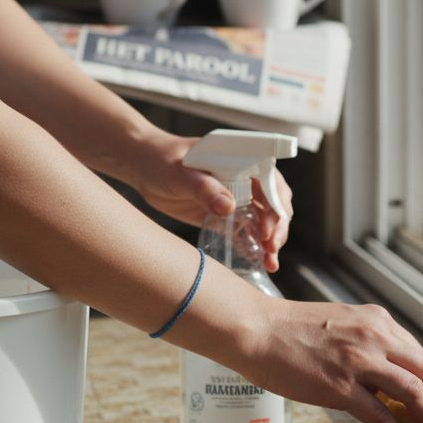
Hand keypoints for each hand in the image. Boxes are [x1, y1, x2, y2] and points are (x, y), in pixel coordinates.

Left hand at [132, 132, 293, 271]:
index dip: (275, 202)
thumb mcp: (180, 172)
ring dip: (270, 241)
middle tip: (271, 248)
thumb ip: (203, 187)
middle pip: (273, 203)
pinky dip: (254, 246)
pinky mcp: (225, 216)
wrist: (145, 168)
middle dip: (277, 226)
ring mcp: (237, 198)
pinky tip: (260, 263)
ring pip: (263, 220)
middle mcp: (245, 178)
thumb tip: (229, 207)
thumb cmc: (162, 160)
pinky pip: (245, 232)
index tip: (268, 225)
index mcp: (241, 160)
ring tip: (270, 263)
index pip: (271, 180)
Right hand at [236, 299, 422, 422]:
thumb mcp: (344, 325)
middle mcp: (374, 337)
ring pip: (410, 392)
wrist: (259, 330)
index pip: (421, 355)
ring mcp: (358, 361)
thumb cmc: (294, 330)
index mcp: (377, 322)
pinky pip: (377, 412)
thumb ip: (371, 346)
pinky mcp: (338, 385)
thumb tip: (394, 381)